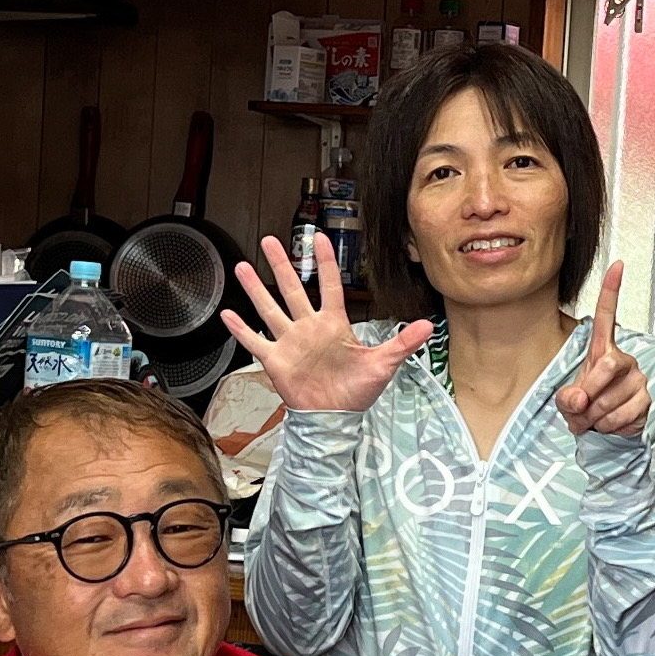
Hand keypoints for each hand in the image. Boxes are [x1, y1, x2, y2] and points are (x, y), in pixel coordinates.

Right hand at [222, 234, 431, 412]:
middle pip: (292, 289)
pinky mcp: (276, 360)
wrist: (334, 418)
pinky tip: (227, 313)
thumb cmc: (357, 392)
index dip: (325, 263)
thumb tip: (427, 326)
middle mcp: (309, 328)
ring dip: (255, 289)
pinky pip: (254, 342)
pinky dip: (240, 329)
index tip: (320, 237)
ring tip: (242, 266)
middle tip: (270, 241)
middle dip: (282, 264)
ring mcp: (290, 342)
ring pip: (270, 308)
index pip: (330, 286)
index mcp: (334, 324)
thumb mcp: (383, 364)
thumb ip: (402, 343)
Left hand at [557, 263, 648, 438]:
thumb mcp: (567, 400)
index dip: (611, 291)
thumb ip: (567, 397)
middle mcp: (623, 359)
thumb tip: (581, 399)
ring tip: (591, 419)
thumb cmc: (584, 406)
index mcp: (601, 350)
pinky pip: (624, 414)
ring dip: (595, 416)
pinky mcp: (646, 400)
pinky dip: (608, 425)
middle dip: (590, 390)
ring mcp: (638, 379)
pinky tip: (607, 423)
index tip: (617, 265)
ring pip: (613, 396)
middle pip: (609, 364)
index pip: (606, 315)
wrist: (602, 431)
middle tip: (580, 408)